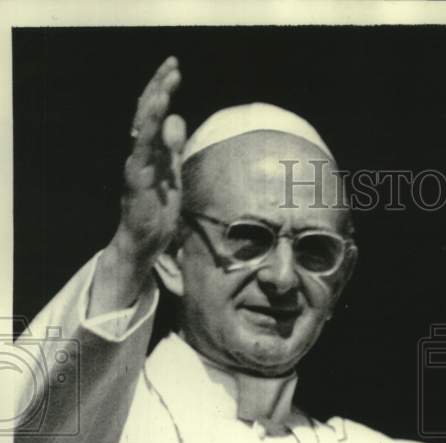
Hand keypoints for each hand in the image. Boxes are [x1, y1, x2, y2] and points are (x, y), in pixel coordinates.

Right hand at [89, 57, 185, 315]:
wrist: (143, 243)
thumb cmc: (157, 212)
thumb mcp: (172, 175)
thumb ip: (173, 149)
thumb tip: (177, 118)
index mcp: (150, 152)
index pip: (154, 114)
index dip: (163, 90)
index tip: (174, 69)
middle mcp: (140, 153)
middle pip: (146, 112)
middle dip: (159, 87)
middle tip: (173, 65)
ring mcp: (136, 164)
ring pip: (142, 127)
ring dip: (154, 103)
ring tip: (166, 83)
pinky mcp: (136, 178)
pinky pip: (142, 149)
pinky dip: (149, 129)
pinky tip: (158, 112)